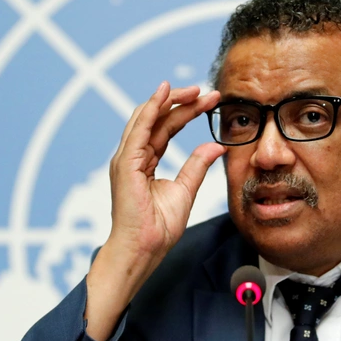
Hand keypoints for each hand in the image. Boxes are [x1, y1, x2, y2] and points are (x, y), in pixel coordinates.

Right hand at [85, 82, 224, 340]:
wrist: (142, 251)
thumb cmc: (158, 229)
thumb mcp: (185, 191)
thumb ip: (196, 166)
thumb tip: (214, 145)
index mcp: (145, 161)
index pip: (166, 127)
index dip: (188, 112)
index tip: (211, 102)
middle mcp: (133, 156)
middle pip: (158, 118)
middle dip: (183, 102)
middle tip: (209, 92)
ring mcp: (127, 158)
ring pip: (147, 117)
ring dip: (171, 100)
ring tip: (195, 90)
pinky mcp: (126, 164)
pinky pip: (139, 129)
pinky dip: (151, 109)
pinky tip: (165, 94)